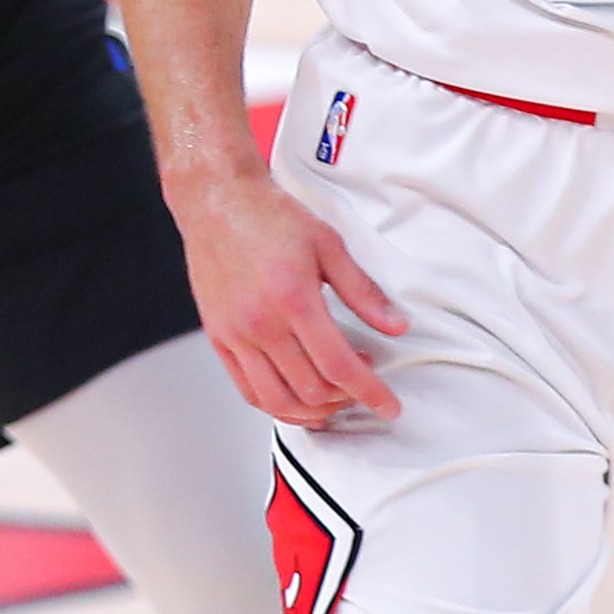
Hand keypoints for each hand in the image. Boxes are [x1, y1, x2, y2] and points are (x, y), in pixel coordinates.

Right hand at [177, 168, 405, 426]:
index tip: (388, 406)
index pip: (338, 366)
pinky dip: (277, 405)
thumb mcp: (329, 245)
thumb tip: (396, 326)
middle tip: (362, 383)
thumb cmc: (271, 217)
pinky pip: (248, 390)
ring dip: (312, 411)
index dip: (370, 392)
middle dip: (346, 398)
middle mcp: (261, 323)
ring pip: (277, 401)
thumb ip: (363, 291)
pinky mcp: (219, 339)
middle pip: (311, 390)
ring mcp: (235, 335)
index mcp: (294, 299)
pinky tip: (297, 397)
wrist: (217, 201)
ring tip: (333, 399)